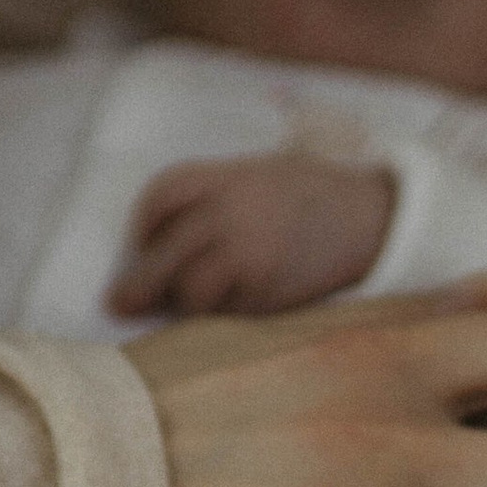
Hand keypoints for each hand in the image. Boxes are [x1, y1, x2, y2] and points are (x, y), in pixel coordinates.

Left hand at [106, 155, 396, 318]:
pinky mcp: (269, 293)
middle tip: (116, 303)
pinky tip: (220, 310)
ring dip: (180, 302)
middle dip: (138, 283)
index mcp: (229, 175)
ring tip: (177, 307)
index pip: (163, 193)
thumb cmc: (308, 193)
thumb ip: (212, 194)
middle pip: (167, 250)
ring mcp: (251, 254)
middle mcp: (235, 212)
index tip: (137, 242)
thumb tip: (153, 244)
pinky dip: (217, 315)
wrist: (371, 218)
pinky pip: (226, 311)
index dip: (142, 221)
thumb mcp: (259, 172)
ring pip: (191, 290)